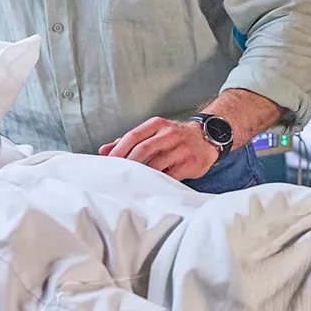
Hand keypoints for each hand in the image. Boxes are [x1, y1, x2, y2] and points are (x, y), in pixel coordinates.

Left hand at [98, 117, 216, 180]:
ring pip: (156, 165)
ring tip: (132, 182)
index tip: (108, 162)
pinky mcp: (190, 163)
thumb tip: (104, 150)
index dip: (119, 150)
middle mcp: (170, 134)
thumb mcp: (154, 133)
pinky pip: (170, 176)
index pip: (133, 136)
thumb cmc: (174, 138)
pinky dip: (159, 182)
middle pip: (143, 149)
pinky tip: (151, 185)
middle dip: (128, 163)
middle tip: (117, 175)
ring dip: (142, 175)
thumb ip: (129, 141)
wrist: (207, 138)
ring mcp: (181, 149)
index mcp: (157, 125)